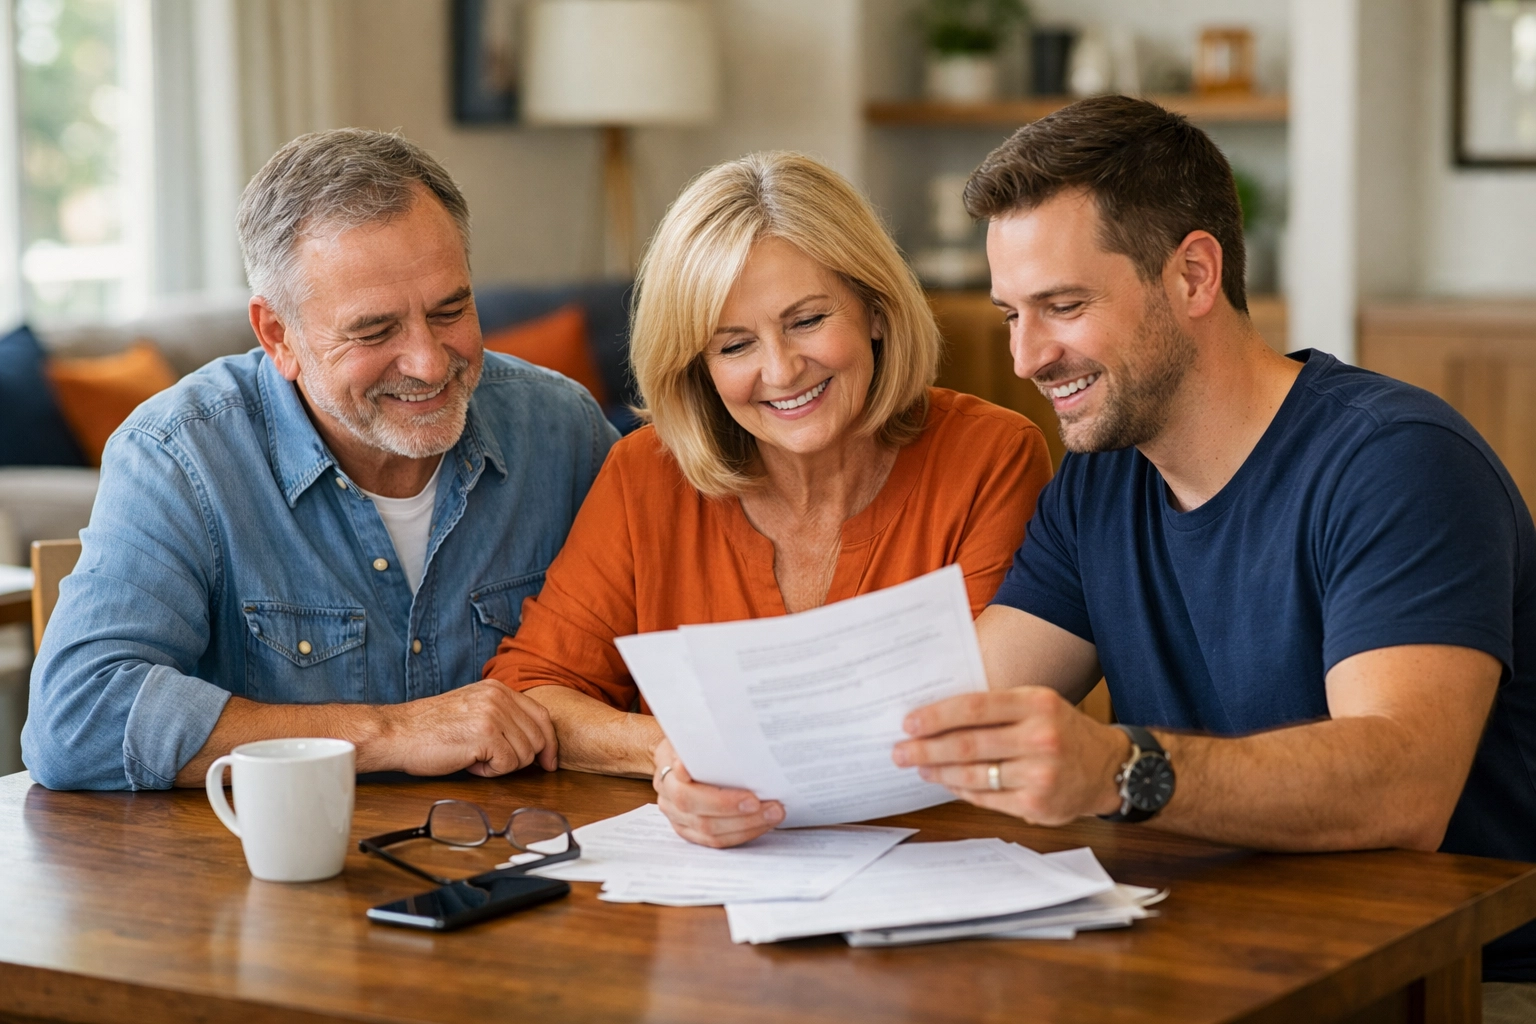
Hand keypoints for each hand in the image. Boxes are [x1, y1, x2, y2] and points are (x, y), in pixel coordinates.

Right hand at [374, 680, 557, 776]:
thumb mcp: (472, 709)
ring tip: (475, 757)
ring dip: (501, 765)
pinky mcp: (486, 735)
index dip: (549, 742)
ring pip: (525, 755)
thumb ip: (501, 716)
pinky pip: (508, 765)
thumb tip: (534, 741)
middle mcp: (499, 697)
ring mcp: (494, 714)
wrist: (397, 733)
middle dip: (522, 759)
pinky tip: (470, 762)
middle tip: (494, 762)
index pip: (542, 716)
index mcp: (497, 689)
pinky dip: (490, 772)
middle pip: (538, 738)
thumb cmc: (430, 728)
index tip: (548, 761)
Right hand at [652, 737, 783, 847]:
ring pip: (710, 833)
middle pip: (702, 817)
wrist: (672, 756)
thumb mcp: (692, 733)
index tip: (751, 797)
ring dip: (747, 827)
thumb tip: (728, 745)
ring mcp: (678, 819)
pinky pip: (715, 842)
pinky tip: (762, 824)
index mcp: (667, 774)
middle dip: (742, 815)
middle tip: (773, 807)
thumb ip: (704, 740)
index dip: (719, 800)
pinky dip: (741, 834)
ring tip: (774, 815)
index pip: (689, 793)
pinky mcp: (689, 831)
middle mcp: (669, 800)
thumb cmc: (688, 742)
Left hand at [892, 687, 1129, 824]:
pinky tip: (946, 782)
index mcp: (1036, 704)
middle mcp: (1040, 738)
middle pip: (968, 744)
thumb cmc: (1063, 731)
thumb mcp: (1037, 705)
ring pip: (973, 774)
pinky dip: (961, 790)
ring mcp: (1039, 775)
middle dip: (925, 749)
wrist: (1109, 769)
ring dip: (939, 771)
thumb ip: (996, 708)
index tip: (909, 722)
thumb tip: (937, 716)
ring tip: (918, 767)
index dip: (936, 716)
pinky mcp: (1036, 805)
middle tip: (900, 751)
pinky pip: (986, 798)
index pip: (974, 707)